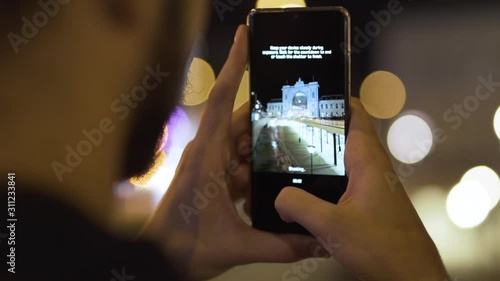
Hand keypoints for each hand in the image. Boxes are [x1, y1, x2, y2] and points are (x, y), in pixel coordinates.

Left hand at [141, 25, 317, 280]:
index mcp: (207, 156)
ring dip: (261, 148)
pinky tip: (268, 179)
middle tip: (299, 116)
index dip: (234, 64)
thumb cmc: (184, 246)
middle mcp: (205, 152)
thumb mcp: (237, 246)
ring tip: (291, 151)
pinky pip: (236, 160)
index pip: (223, 99)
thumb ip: (280, 245)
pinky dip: (252, 167)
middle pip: (241, 120)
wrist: (159, 259)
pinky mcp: (209, 175)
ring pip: (240, 141)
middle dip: (268, 118)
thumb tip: (315, 242)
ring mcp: (207, 162)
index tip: (245, 36)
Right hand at [275, 98, 450, 280]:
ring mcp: (370, 183)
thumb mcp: (332, 226)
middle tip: (284, 125)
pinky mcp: (367, 201)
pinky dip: (322, 177)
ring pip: (340, 157)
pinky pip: (341, 179)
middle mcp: (371, 166)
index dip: (333, 98)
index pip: (355, 112)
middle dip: (315, 126)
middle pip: (342, 133)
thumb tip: (278, 198)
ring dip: (317, 154)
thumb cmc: (384, 248)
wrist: (410, 276)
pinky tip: (303, 190)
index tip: (306, 94)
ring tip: (286, 153)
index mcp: (367, 159)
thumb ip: (299, 207)